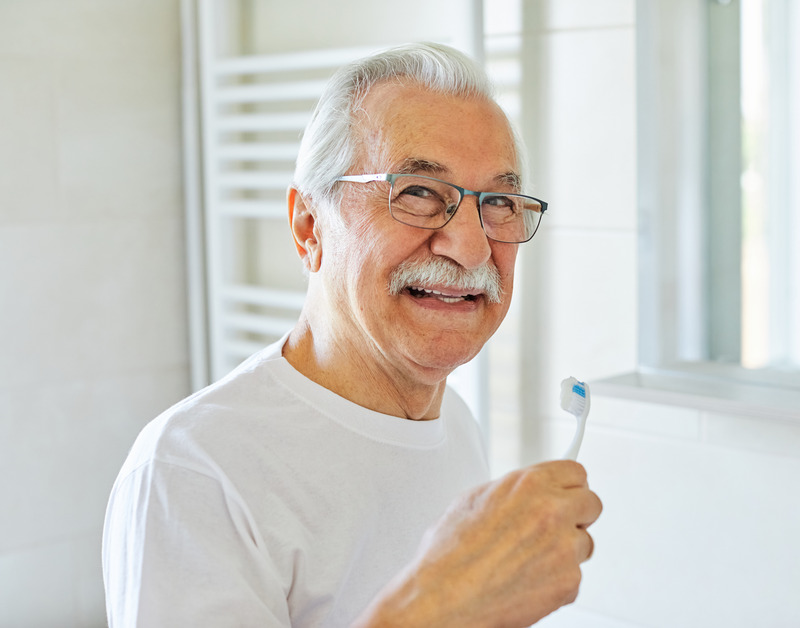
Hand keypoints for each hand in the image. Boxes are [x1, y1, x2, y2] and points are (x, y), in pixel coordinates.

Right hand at [355, 461, 601, 627]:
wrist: (445, 597)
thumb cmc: (450, 553)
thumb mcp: (473, 499)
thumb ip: (511, 490)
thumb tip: (524, 492)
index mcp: (530, 484)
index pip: (576, 472)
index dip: (567, 484)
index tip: (565, 491)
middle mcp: (553, 512)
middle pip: (592, 503)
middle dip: (575, 512)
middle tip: (556, 523)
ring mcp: (565, 549)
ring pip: (585, 542)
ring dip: (566, 547)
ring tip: (531, 557)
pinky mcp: (568, 582)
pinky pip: (575, 574)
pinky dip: (557, 578)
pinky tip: (528, 578)